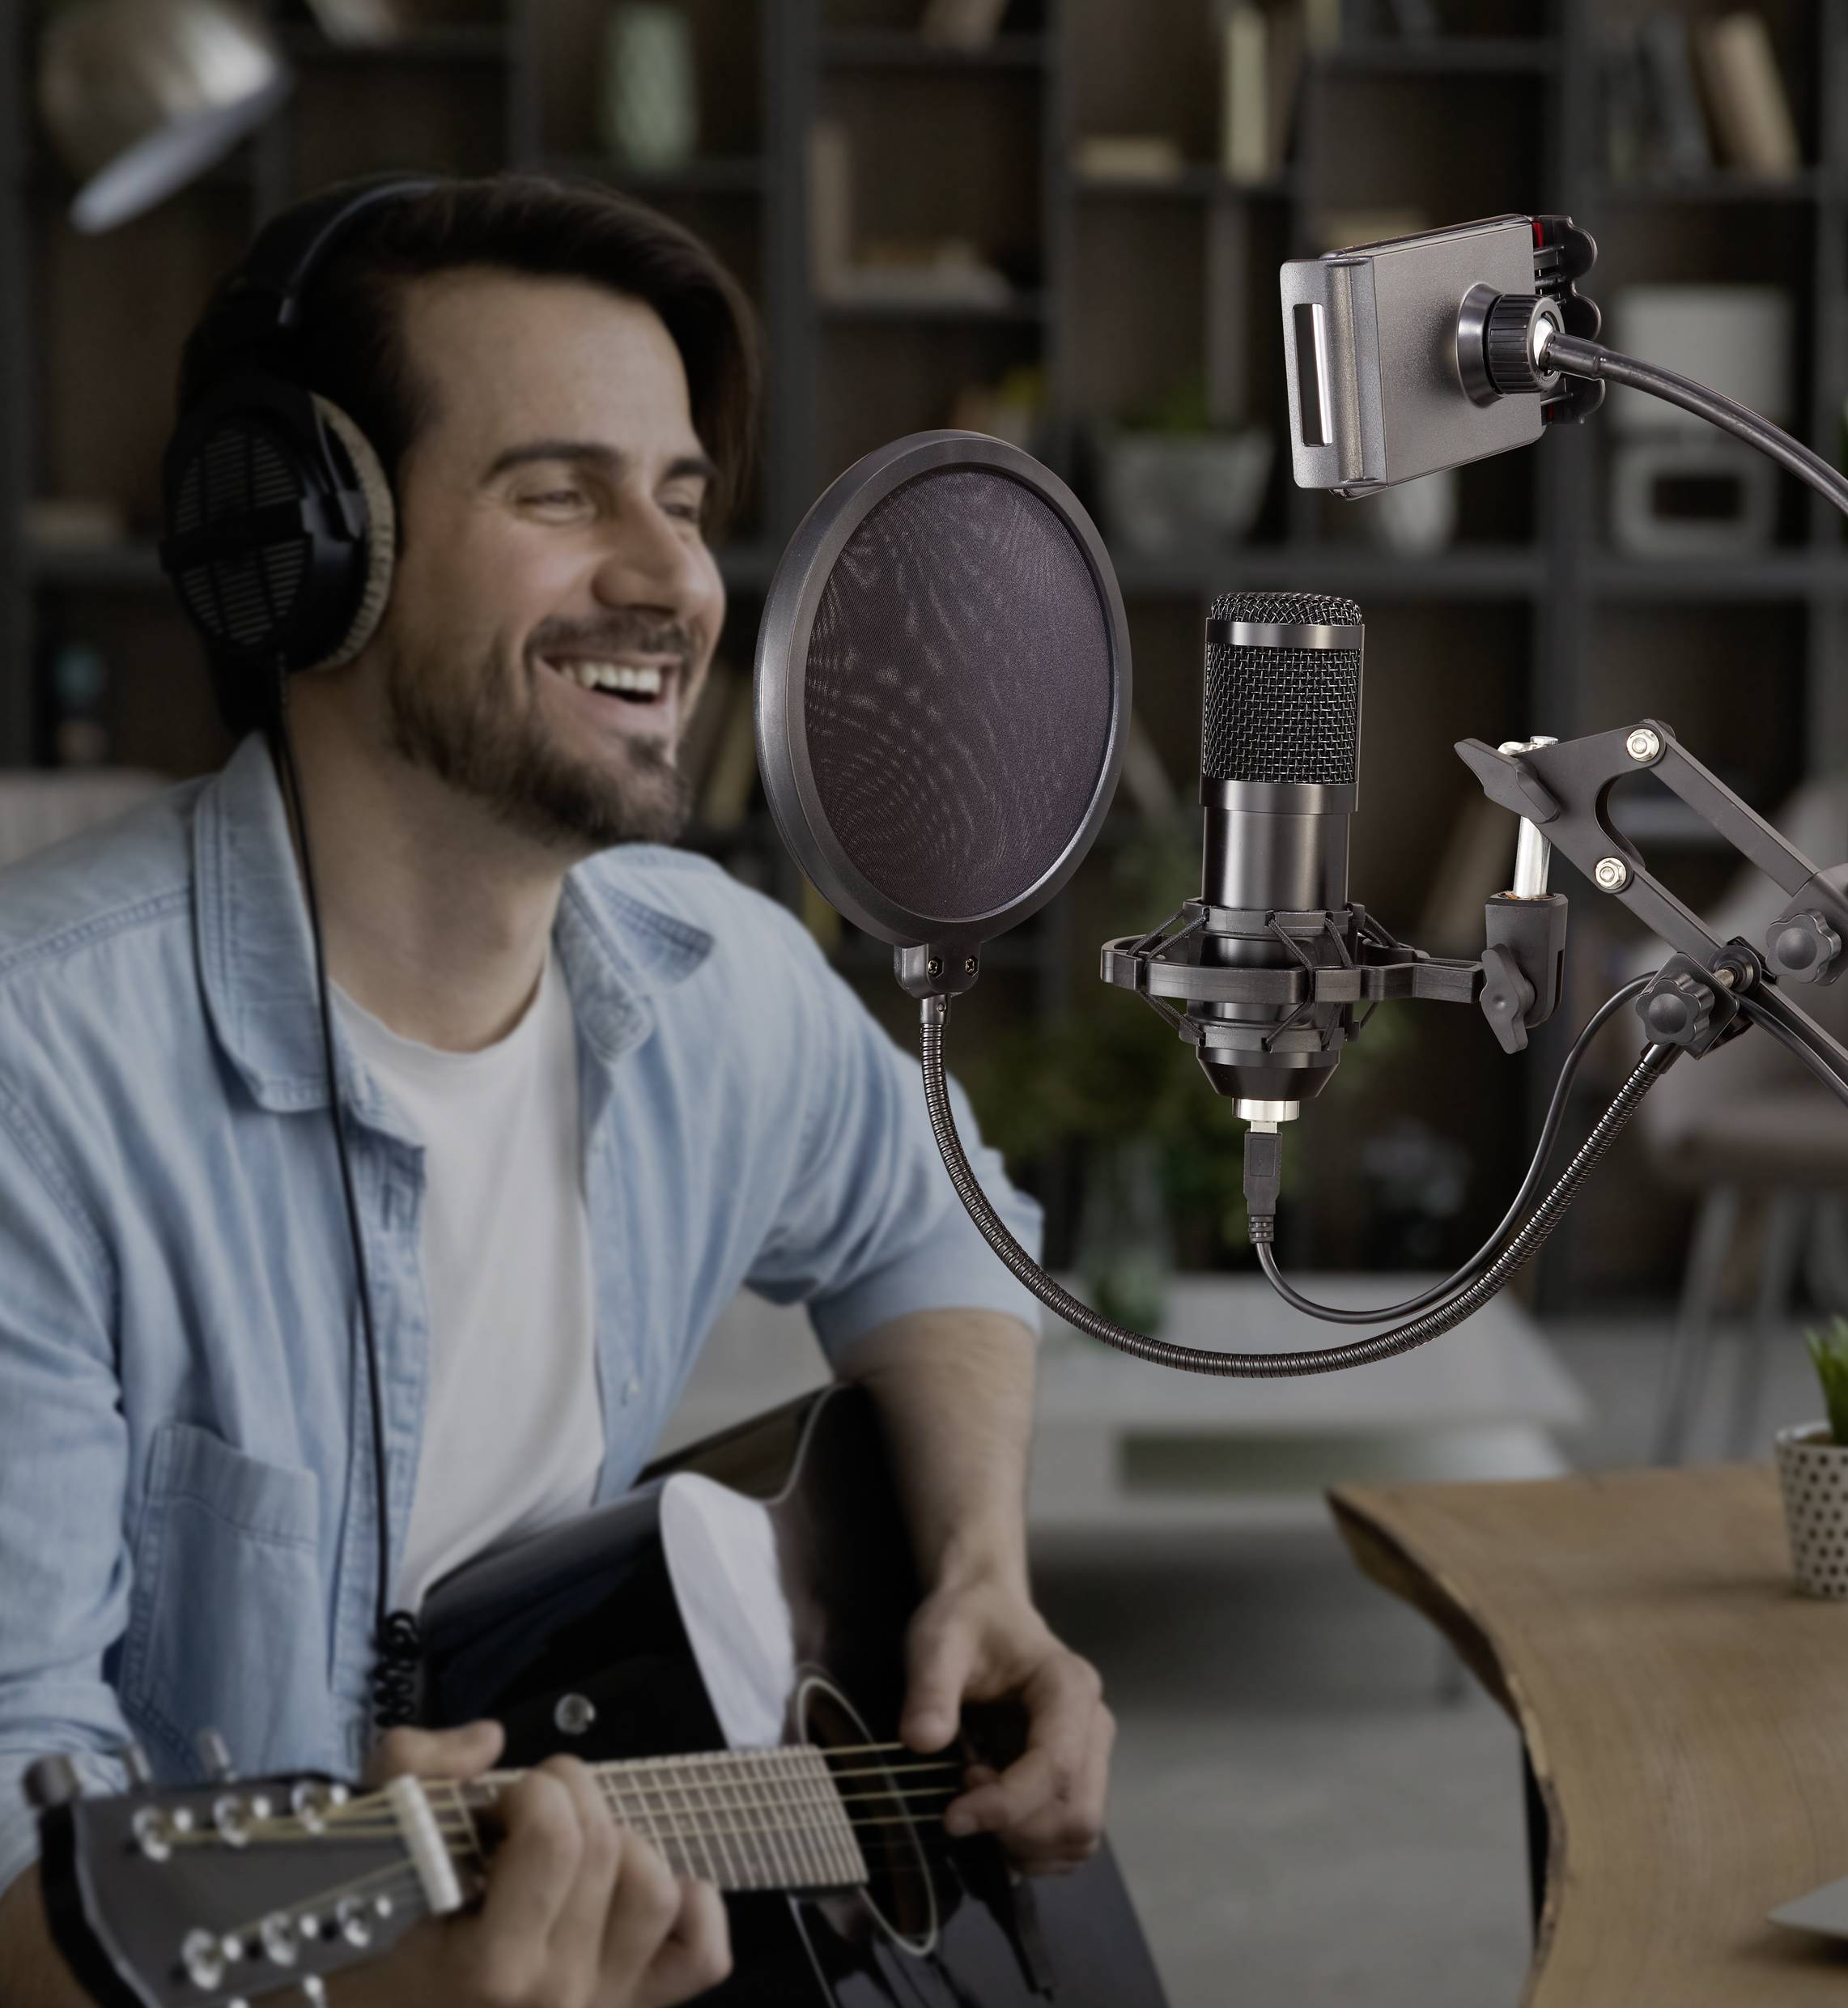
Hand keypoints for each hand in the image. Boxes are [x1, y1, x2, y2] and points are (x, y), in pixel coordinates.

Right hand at [329, 1721, 731, 2007]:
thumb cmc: (353, 1943)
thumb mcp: (359, 1846)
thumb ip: (413, 1768)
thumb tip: (488, 1742)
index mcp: (490, 1969)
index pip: (557, 1835)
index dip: (528, 1791)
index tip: (490, 1807)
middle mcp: (553, 1999)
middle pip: (607, 1846)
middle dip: (567, 1796)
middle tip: (517, 1815)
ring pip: (657, 1889)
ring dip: (619, 1845)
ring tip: (564, 1853)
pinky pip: (701, 1953)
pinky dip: (689, 1908)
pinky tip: (627, 1890)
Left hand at [899, 1579, 1113, 1874]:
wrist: (984, 1609)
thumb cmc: (966, 1621)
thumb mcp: (938, 1642)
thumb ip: (930, 1689)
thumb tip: (920, 1742)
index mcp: (1069, 1688)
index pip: (1057, 1768)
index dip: (1006, 1805)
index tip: (952, 1817)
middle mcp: (1094, 1724)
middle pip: (1078, 1813)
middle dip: (1017, 1829)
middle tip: (963, 1800)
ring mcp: (1091, 1754)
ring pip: (1079, 1834)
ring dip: (1024, 1842)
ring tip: (977, 1802)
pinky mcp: (1077, 1776)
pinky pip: (1068, 1837)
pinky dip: (1031, 1846)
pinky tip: (992, 1814)